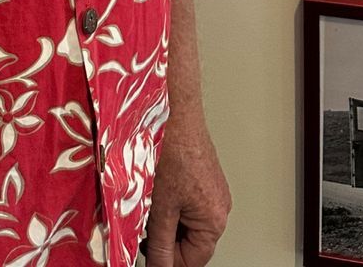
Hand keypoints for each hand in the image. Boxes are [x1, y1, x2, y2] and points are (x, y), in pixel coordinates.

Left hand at [142, 114, 230, 265]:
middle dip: (165, 239)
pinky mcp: (203, 175)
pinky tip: (154, 190)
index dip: (167, 261)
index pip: (193, 260)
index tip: (148, 255)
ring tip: (148, 204)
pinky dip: (170, 202)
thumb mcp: (159, 208)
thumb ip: (159, 245)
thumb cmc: (172, 150)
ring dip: (166, 220)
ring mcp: (212, 189)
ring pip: (186, 220)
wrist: (172, 110)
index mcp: (215, 219)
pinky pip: (187, 201)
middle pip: (191, 241)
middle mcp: (219, 206)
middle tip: (143, 228)